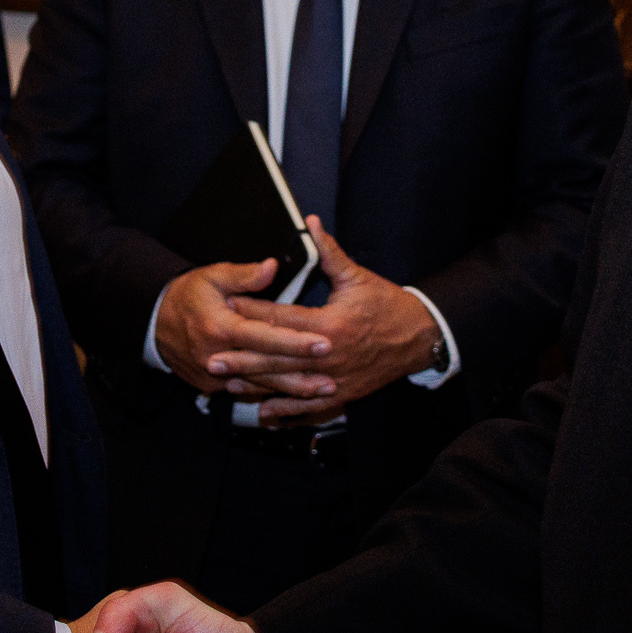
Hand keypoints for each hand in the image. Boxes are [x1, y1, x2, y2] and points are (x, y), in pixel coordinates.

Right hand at [152, 257, 332, 400]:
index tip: (324, 342)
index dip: (296, 341)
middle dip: (302, 374)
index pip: (265, 337)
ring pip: (260, 386)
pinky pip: (247, 392)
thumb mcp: (212, 276)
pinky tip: (298, 397)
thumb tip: (272, 266)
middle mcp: (217, 356)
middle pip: (267, 368)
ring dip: (293, 391)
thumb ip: (244, 275)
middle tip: (334, 377)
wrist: (154, 323)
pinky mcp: (212, 387)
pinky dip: (273, 396)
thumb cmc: (188, 295)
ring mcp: (214, 376)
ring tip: (325, 390)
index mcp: (219, 327)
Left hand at [213, 218, 439, 422]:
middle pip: (278, 357)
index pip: (282, 319)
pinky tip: (265, 409)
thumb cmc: (387, 305)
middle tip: (212, 357)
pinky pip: (310, 405)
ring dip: (258, 385)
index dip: (252, 312)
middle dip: (243, 358)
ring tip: (228, 384)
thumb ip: (329, 252)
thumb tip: (309, 223)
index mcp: (329, 325)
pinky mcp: (343, 393)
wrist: (419, 337)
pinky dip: (287, 408)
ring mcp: (335, 378)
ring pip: (289, 384)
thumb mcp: (357, 276)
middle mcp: (329, 355)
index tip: (226, 307)